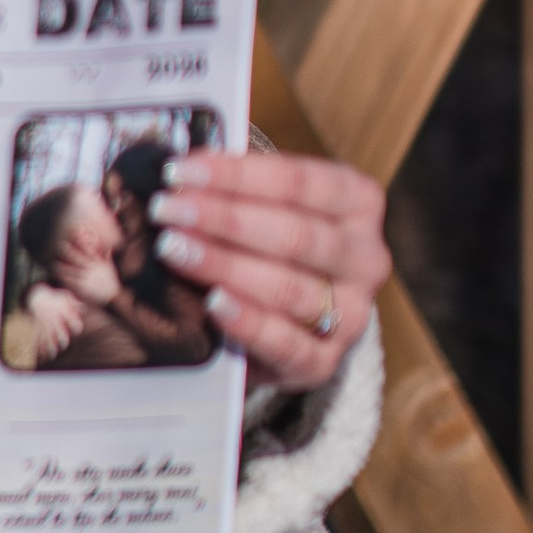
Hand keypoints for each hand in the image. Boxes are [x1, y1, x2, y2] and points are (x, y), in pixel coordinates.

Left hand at [154, 148, 388, 391]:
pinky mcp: (325, 362)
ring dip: (224, 265)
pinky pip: (288, 344)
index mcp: (358, 203)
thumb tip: (179, 171)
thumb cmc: (268, 243)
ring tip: (173, 248)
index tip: (181, 170)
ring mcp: (352, 313)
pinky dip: (249, 323)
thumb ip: (235, 187)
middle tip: (166, 210)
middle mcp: (365, 258)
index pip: (300, 182)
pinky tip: (213, 303)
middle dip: (223, 219)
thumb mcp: (264, 205)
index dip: (237, 175)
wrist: (289, 321)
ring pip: (288, 287)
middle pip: (295, 234)